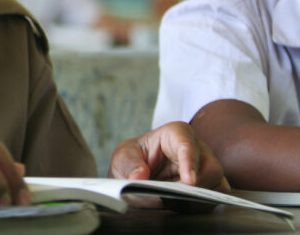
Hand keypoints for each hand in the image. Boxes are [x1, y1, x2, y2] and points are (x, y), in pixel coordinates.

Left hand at [109, 121, 228, 195]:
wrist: (136, 177)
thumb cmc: (132, 161)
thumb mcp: (122, 158)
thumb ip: (129, 165)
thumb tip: (139, 177)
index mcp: (175, 134)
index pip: (187, 145)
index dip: (189, 163)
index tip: (188, 181)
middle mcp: (197, 149)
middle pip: (211, 168)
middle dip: (195, 186)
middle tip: (173, 195)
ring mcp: (205, 169)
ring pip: (217, 185)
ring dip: (196, 198)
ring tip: (171, 200)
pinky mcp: (209, 187)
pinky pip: (214, 200)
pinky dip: (198, 206)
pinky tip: (179, 205)